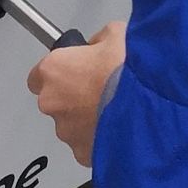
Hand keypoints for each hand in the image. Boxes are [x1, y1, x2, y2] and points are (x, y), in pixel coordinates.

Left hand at [27, 23, 126, 166]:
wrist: (148, 106)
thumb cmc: (128, 71)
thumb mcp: (116, 34)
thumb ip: (98, 40)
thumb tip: (99, 47)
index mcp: (54, 70)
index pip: (38, 74)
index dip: (60, 72)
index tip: (75, 70)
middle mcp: (53, 102)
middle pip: (55, 101)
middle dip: (74, 96)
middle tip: (100, 89)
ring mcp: (67, 131)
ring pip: (71, 125)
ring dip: (87, 118)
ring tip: (114, 109)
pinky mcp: (83, 154)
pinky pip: (86, 144)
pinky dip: (99, 138)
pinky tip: (119, 126)